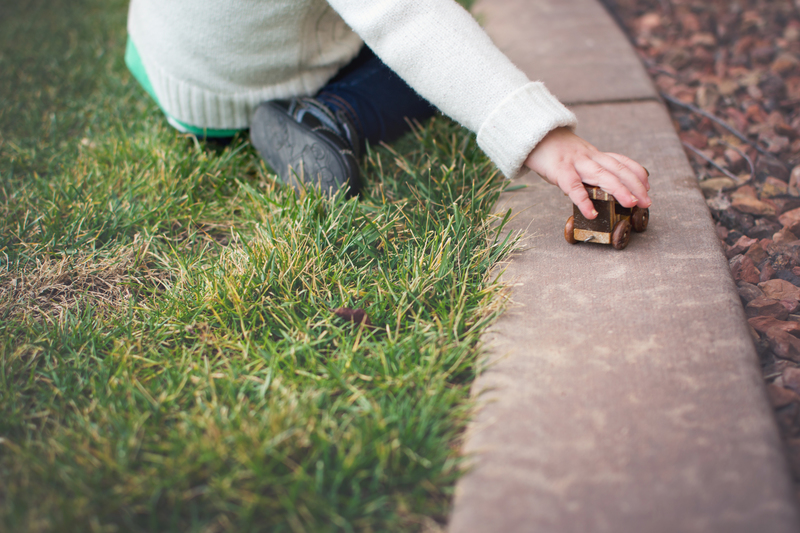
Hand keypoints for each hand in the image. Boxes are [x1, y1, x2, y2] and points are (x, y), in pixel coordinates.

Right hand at [524, 127, 650, 218]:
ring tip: (632, 204)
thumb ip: (586, 169)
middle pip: (617, 169)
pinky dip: (584, 201)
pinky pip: (574, 187)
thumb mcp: (575, 156)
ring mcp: (576, 163)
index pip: (621, 161)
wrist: (532, 135)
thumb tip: (596, 188)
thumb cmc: (553, 151)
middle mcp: (589, 157)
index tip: (647, 186)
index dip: (637, 173)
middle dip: (635, 185)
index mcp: (593, 155)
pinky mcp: (560, 170)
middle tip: (647, 201)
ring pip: (602, 175)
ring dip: (620, 190)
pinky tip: (592, 213)